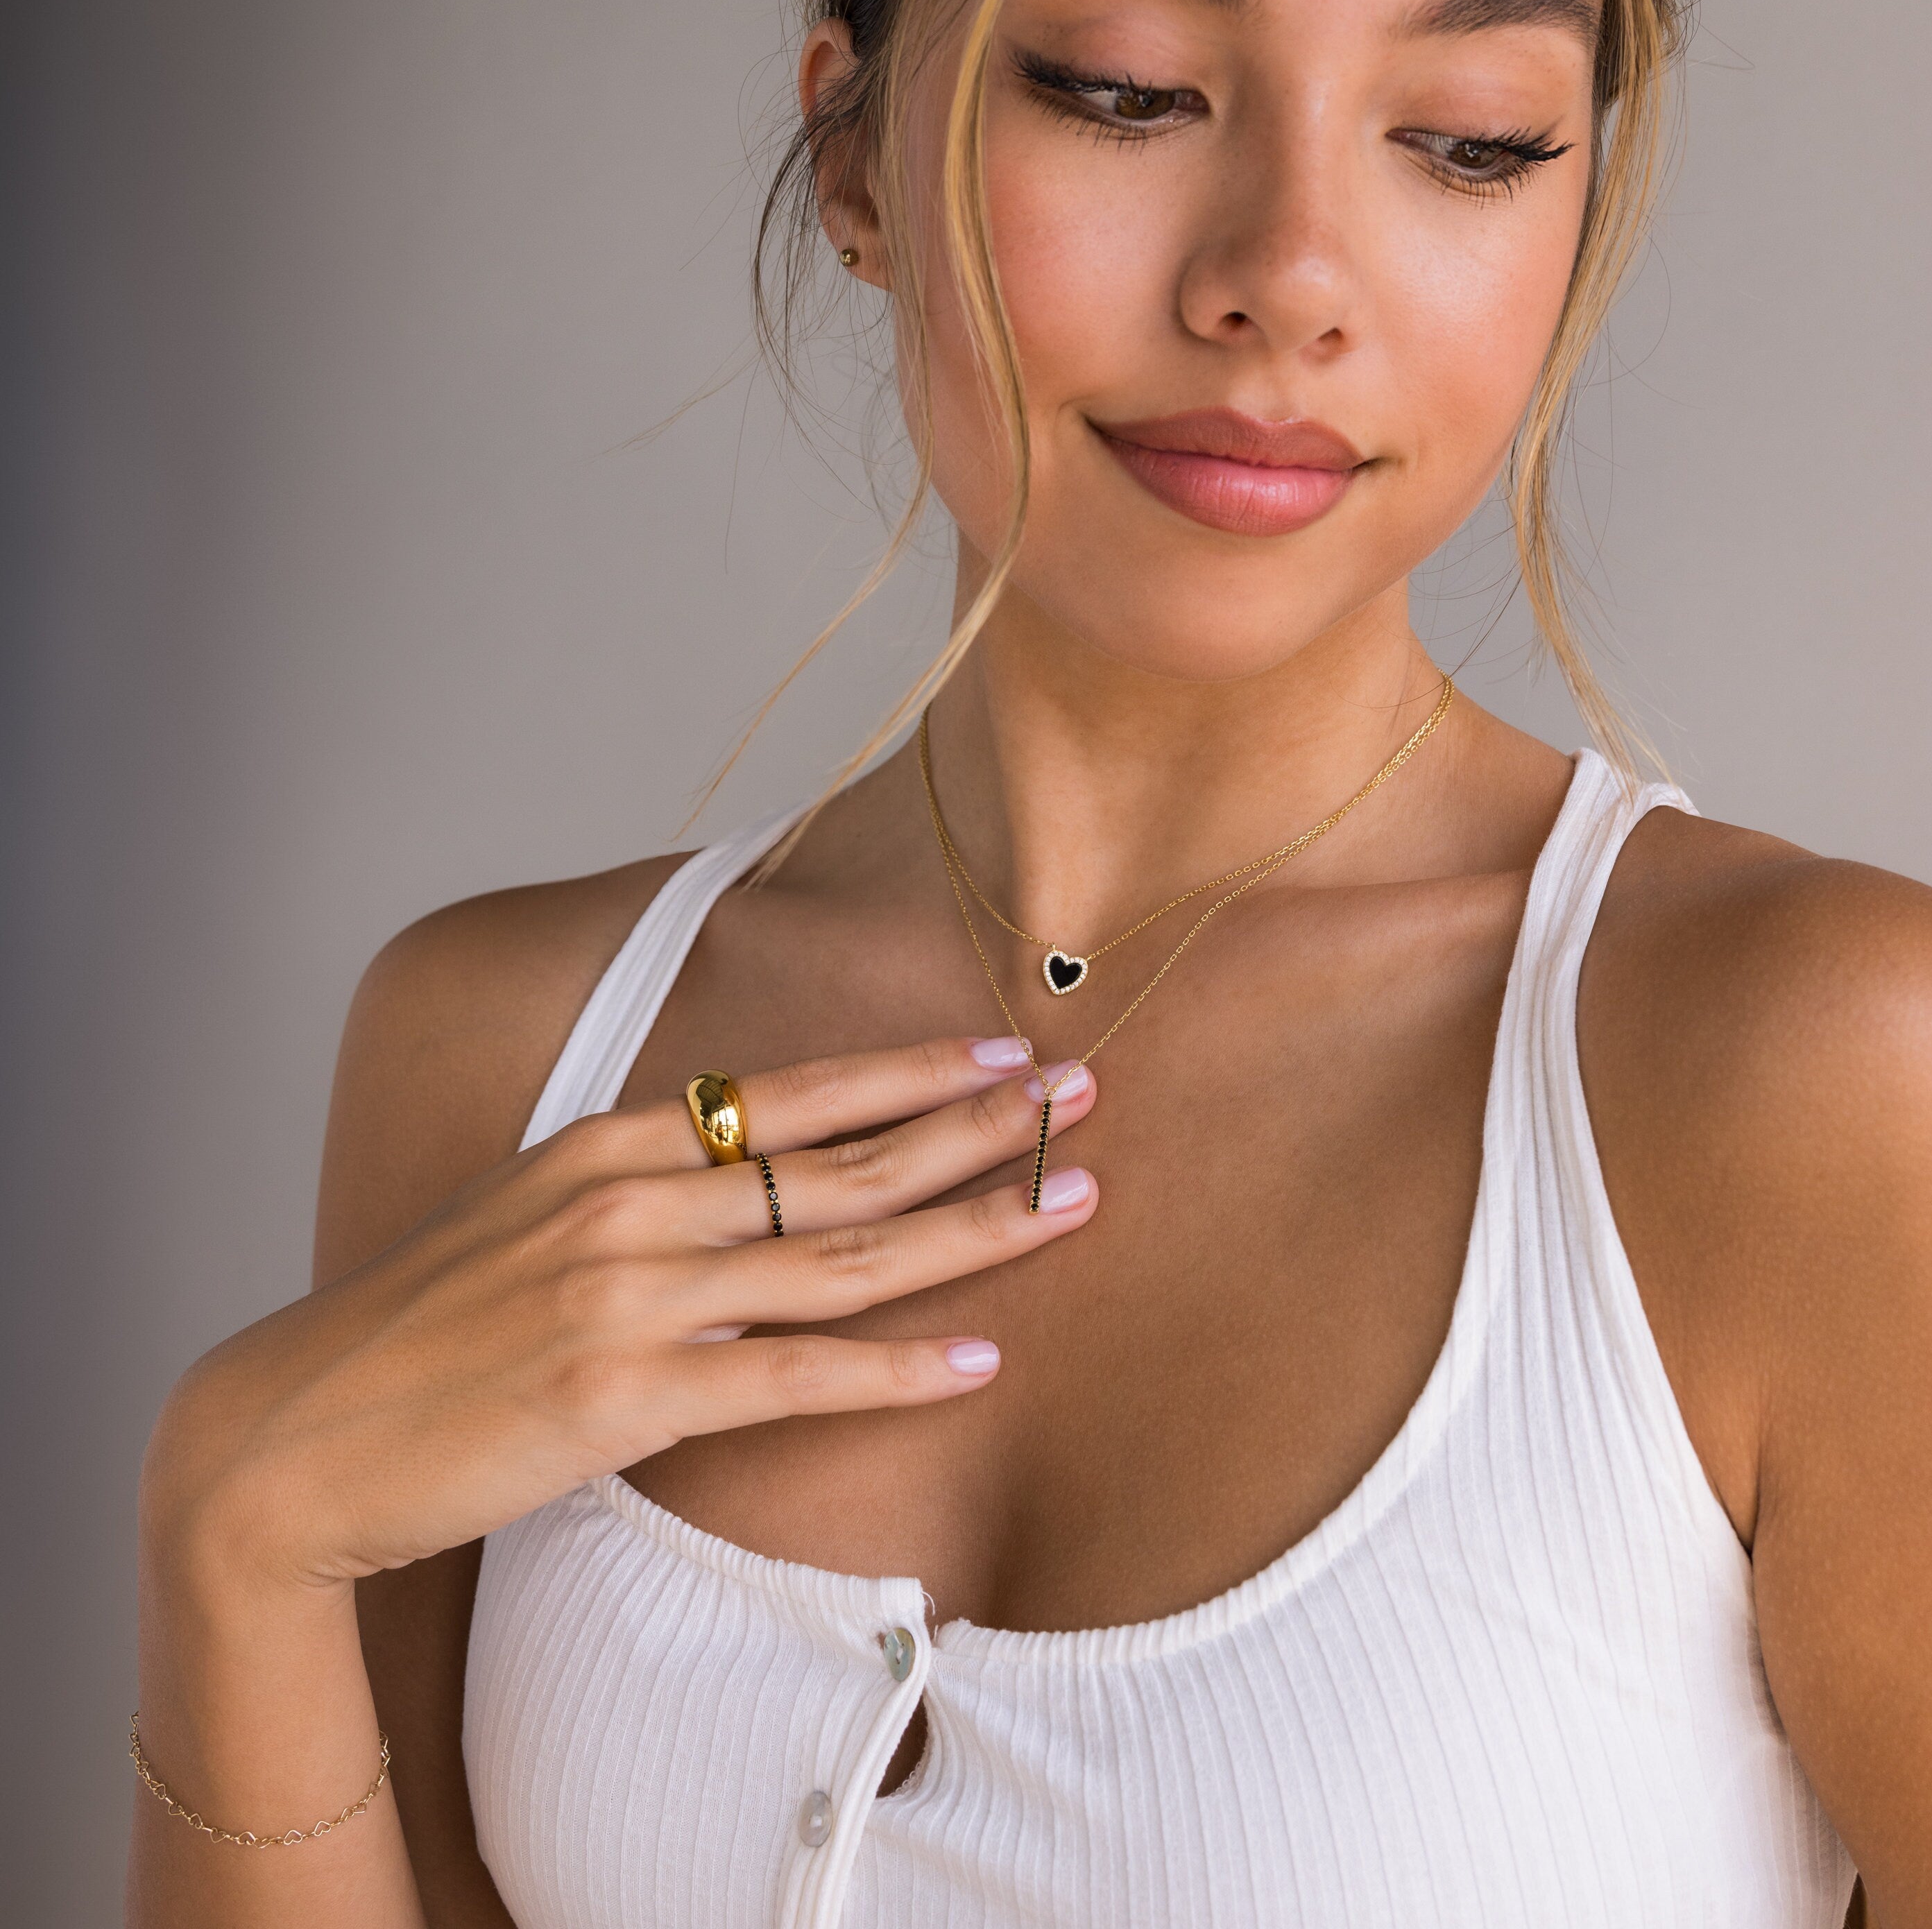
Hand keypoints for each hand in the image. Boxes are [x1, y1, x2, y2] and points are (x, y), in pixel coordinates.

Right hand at [142, 1039, 1098, 1593]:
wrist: (298, 1434)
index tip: (1008, 1046)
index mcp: (612, 1144)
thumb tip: (743, 1167)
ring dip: (976, 1230)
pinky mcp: (627, 1397)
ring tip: (1074, 1204)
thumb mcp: (528, 1212)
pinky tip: (978, 1361)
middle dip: (980, 1126)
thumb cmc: (423, 1324)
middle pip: (849, 1161)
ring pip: (846, 1257)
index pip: (797, 1092)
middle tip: (1084, 1100)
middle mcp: (634, 1203)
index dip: (915, 1067)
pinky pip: (794, 1379)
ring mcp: (633, 1297)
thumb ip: (638, 1183)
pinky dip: (895, 1371)